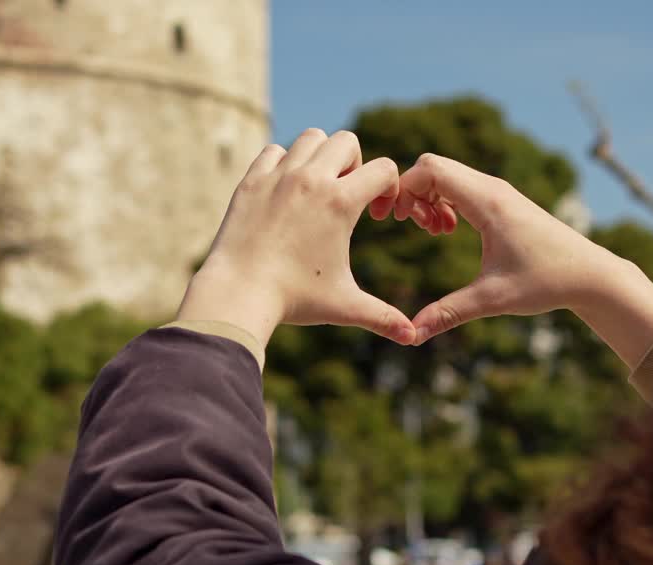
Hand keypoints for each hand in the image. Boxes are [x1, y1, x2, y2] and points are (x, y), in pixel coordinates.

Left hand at [176, 129, 416, 349]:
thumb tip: (413, 338)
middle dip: (354, 163)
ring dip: (320, 156)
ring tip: (317, 188)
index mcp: (341, 202)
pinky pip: (274, 152)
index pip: (384, 168)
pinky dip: (284, 163)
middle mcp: (311, 179)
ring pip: (311, 138)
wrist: (239, 292)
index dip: (389, 186)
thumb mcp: (345, 306)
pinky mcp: (251, 180)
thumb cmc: (295, 299)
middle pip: (347, 142)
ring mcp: (279, 176)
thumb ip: (382, 317)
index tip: (378, 211)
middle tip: (346, 196)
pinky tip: (285, 191)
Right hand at [388, 153, 652, 368]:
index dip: (404, 188)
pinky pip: (461, 186)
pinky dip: (445, 201)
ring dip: (429, 197)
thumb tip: (411, 336)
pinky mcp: (503, 202)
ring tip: (433, 231)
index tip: (395, 220)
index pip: (430, 169)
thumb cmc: (547, 282)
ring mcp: (498, 192)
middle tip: (411, 225)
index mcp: (488, 202)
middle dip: (412, 191)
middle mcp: (492, 188)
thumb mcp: (492, 299)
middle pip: (433, 166)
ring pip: (447, 175)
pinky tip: (448, 230)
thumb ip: (448, 313)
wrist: (590, 274)